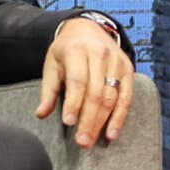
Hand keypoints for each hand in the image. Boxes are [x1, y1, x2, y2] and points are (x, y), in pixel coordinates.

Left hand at [36, 18, 135, 148]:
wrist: (88, 28)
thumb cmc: (66, 51)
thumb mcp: (52, 65)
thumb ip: (48, 90)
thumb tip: (41, 114)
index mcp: (77, 51)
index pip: (78, 80)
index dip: (74, 102)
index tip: (68, 123)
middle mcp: (100, 55)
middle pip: (96, 92)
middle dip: (89, 120)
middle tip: (81, 141)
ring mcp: (116, 61)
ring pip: (112, 97)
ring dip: (103, 122)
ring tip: (92, 140)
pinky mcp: (128, 68)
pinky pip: (127, 96)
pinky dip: (120, 117)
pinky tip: (112, 133)